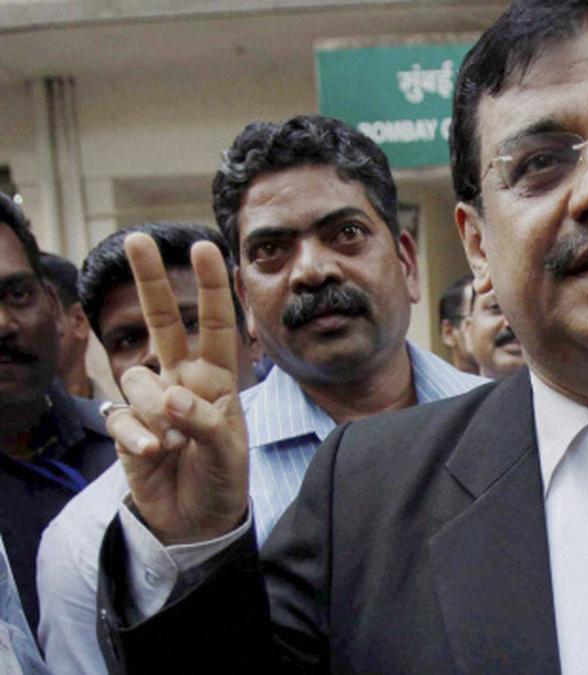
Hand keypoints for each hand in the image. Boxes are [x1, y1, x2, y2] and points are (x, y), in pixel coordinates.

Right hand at [104, 233, 248, 544]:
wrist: (196, 520)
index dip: (210, 288)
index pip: (215, 325)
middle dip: (150, 281)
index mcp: (217, 378)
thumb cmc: (222, 477)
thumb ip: (205, 421)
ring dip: (156, 411)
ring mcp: (151, 402)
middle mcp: (182, 380)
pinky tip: (153, 453)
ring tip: (176, 443)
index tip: (206, 248)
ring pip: (138, 379)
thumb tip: (170, 396)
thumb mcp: (228, 451)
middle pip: (162, 323)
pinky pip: (122, 418)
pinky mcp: (126, 427)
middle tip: (137, 239)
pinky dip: (137, 436)